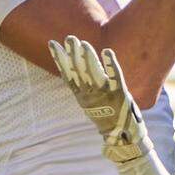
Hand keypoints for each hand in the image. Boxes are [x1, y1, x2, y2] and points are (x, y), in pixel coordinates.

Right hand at [48, 36, 150, 164]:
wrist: (121, 136)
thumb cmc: (107, 116)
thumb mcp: (91, 102)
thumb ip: (84, 86)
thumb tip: (76, 68)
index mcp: (81, 96)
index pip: (67, 74)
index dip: (59, 59)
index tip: (53, 44)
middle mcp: (90, 94)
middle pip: (79, 71)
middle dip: (73, 54)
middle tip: (70, 38)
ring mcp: (104, 94)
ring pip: (93, 73)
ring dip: (88, 57)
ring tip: (84, 43)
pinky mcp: (119, 94)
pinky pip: (114, 77)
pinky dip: (110, 64)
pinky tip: (107, 52)